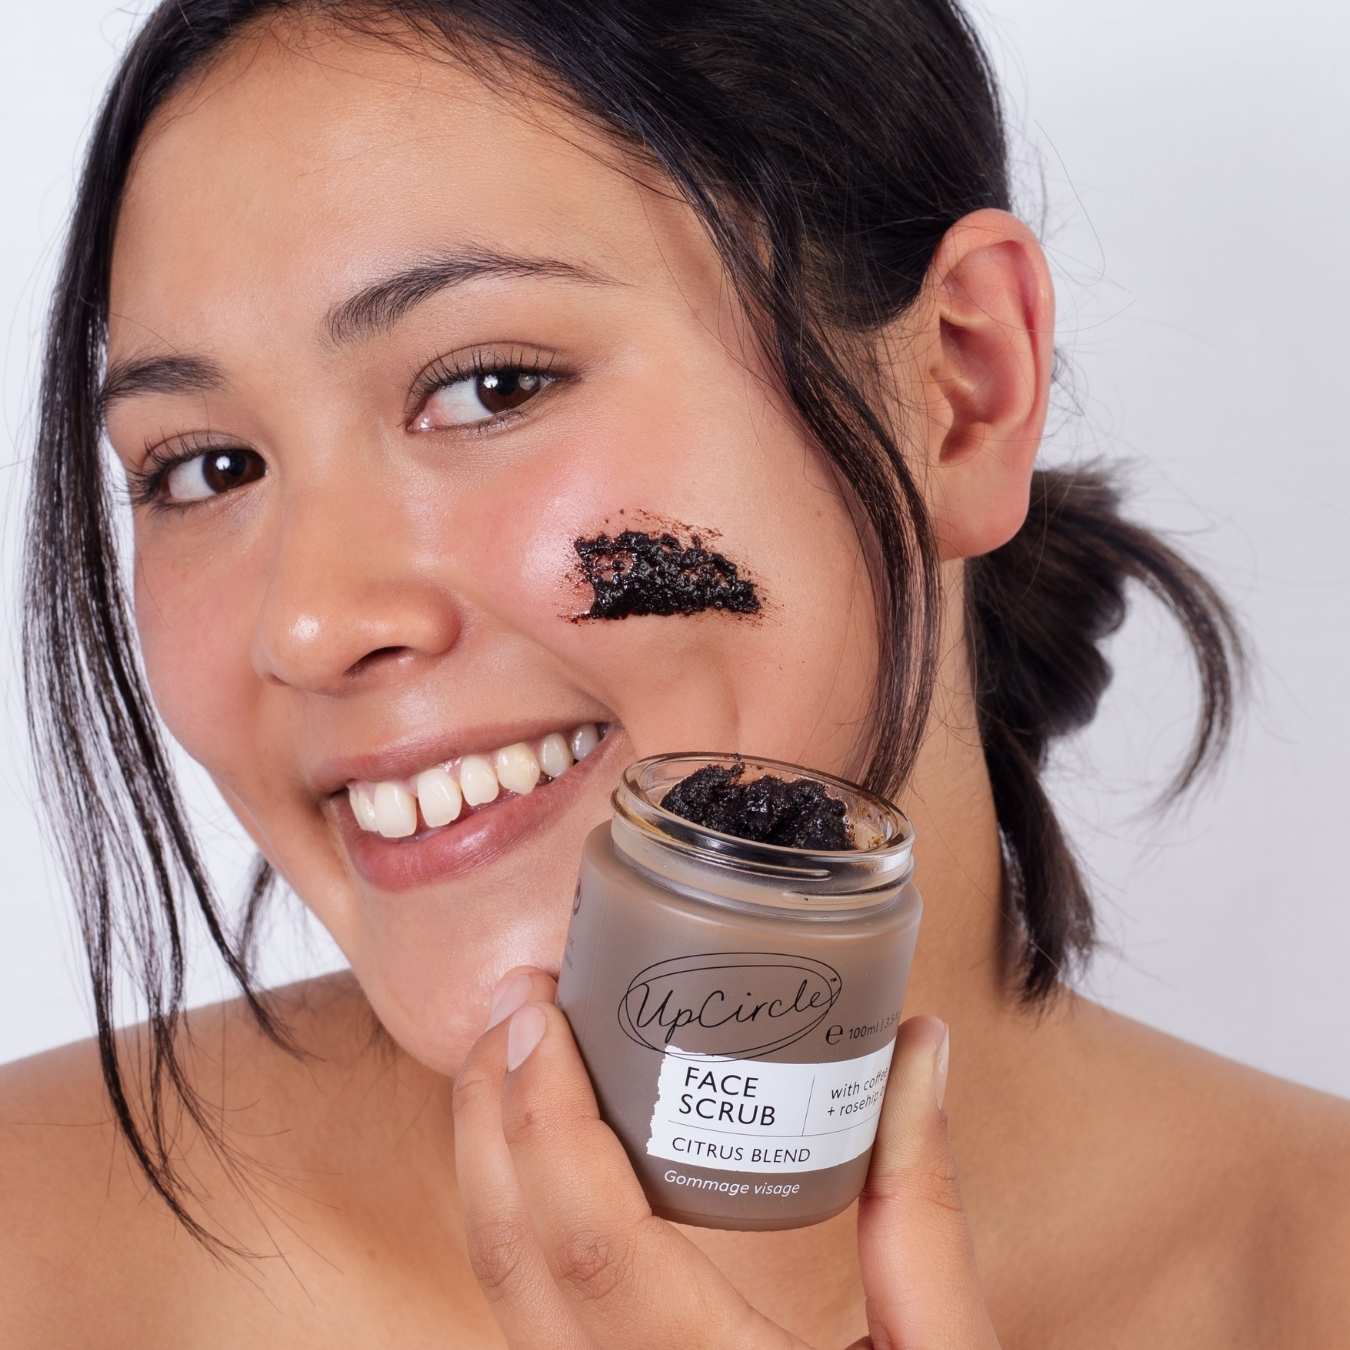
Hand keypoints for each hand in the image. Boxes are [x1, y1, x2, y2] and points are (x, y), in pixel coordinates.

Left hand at [451, 965, 1000, 1347]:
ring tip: (518, 1056)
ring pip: (499, 1292)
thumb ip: (923, 1207)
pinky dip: (513, 1219)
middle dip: (488, 1116)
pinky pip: (523, 1319)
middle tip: (517, 1003)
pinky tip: (544, 1153)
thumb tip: (920, 1046)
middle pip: (510, 1261)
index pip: (591, 1250)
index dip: (545, 1122)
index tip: (539, 1016)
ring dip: (488, 1163)